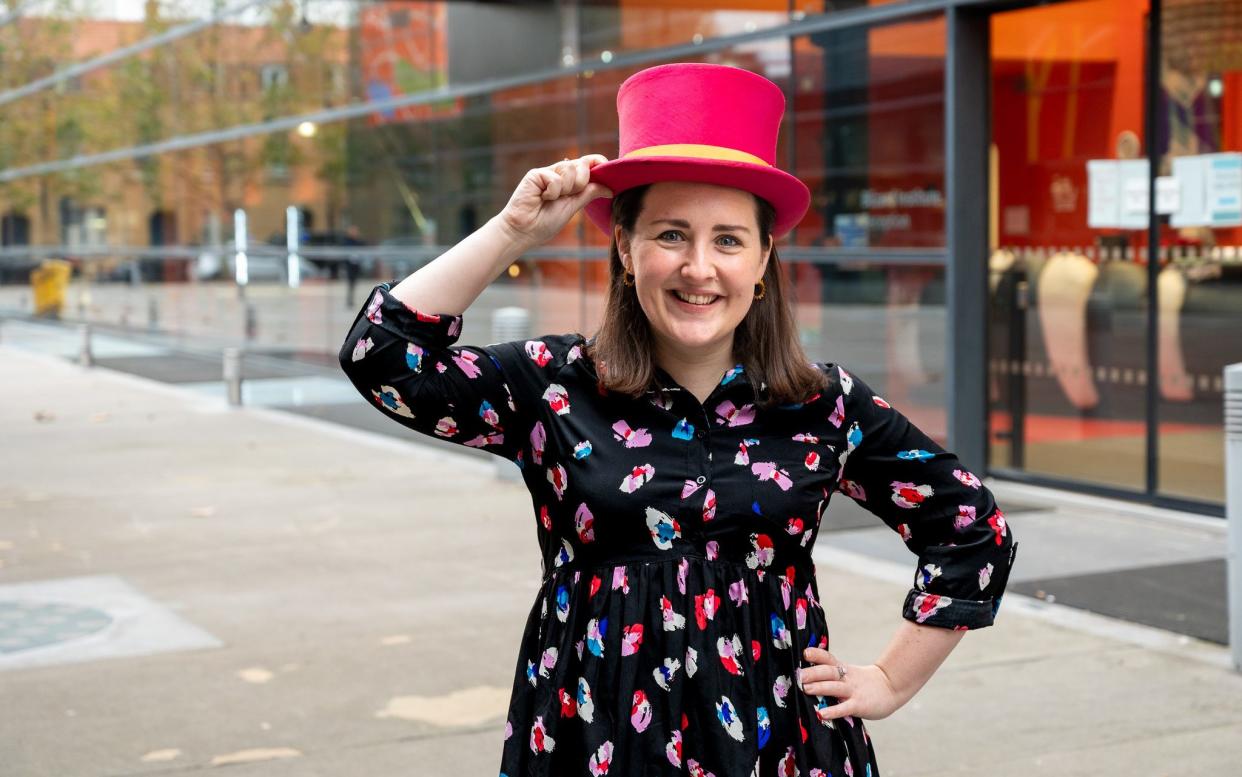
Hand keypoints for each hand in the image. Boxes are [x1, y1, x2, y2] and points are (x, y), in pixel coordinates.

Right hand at [497, 155, 613, 248]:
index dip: (597, 163)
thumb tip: (610, 188)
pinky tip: (541, 198)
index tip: (605, 167)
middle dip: (581, 182)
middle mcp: (558, 174)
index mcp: (568, 182)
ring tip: (550, 199)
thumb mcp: (572, 207)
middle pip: (582, 164)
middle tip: (567, 195)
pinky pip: (556, 178)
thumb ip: (588, 194)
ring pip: (570, 168)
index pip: (586, 165)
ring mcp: (547, 173)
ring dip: (565, 189)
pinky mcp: (536, 174)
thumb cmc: (544, 223)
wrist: (523, 231)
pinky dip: (552, 192)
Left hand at [799, 647, 904, 720]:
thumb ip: (832, 674)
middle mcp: (846, 678)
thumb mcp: (849, 673)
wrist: (891, 687)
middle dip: (813, 673)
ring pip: (834, 687)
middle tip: (798, 675)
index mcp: (843, 669)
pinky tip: (822, 714)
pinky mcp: (859, 705)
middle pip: (828, 672)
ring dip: (820, 687)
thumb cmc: (864, 682)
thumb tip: (807, 676)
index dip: (817, 655)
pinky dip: (833, 711)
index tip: (805, 653)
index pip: (828, 659)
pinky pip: (844, 708)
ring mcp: (853, 691)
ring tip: (806, 688)